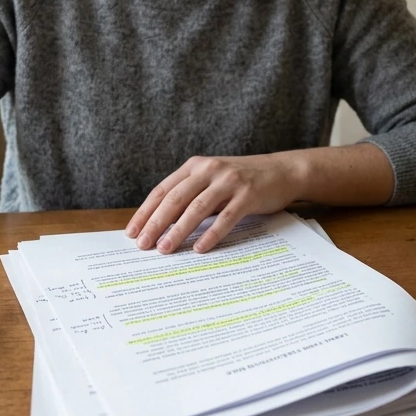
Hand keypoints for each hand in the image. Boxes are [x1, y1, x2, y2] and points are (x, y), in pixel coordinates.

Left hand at [125, 153, 303, 254]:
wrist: (283, 171)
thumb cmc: (242, 181)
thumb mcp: (212, 181)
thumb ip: (191, 195)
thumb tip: (161, 226)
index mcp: (195, 166)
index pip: (163, 190)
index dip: (146, 212)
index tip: (132, 233)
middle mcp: (209, 170)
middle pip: (175, 199)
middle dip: (156, 223)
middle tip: (143, 245)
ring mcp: (229, 181)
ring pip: (196, 208)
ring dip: (178, 230)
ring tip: (165, 249)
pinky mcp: (248, 194)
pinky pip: (225, 217)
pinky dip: (211, 234)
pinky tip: (199, 248)